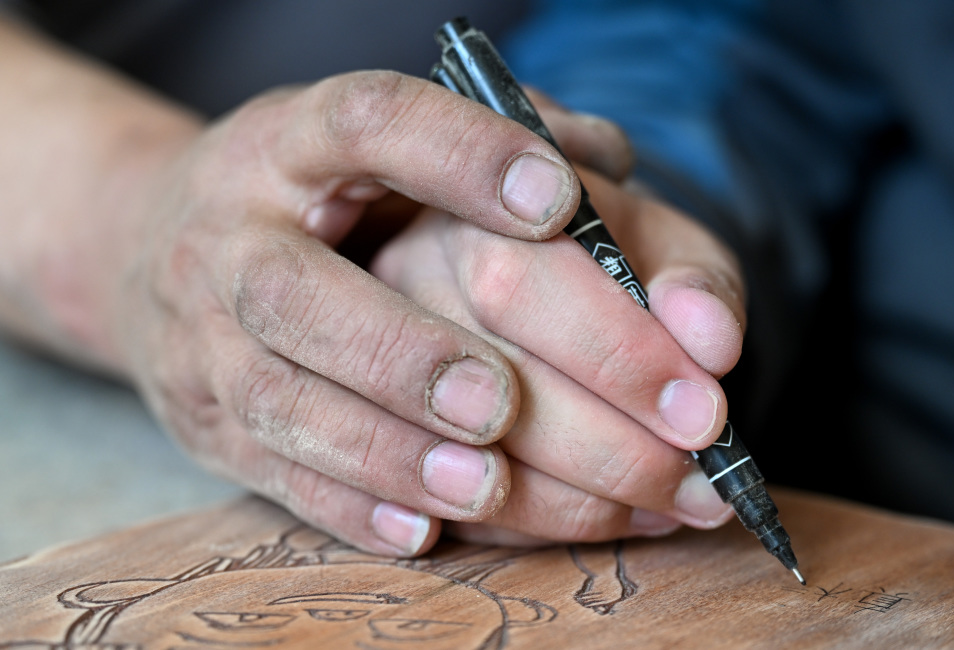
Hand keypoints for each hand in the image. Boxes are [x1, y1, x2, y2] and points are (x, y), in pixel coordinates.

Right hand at [109, 72, 621, 556]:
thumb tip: (603, 157)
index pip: (367, 123)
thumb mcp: (377, 143)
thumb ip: (493, 134)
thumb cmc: (310, 194)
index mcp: (289, 143)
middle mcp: (230, 237)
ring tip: (484, 484)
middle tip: (502, 399)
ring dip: (382, 449)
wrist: (152, 249)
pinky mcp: (204, 421)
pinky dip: (348, 505)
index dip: (459, 155)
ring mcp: (203, 338)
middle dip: (400, 350)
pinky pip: (267, 471)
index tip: (560, 199)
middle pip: (292, 291)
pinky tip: (424, 530)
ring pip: (275, 401)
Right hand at [371, 163, 745, 545]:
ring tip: (665, 509)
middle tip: (696, 485)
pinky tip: (601, 519)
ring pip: (459, 464)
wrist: (548, 284)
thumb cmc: (611, 267)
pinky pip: (437, 511)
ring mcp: (370, 371)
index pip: (522, 283)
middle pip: (489, 381)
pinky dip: (527, 533)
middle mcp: (402, 287)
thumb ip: (695, 283)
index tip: (702, 416)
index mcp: (470, 214)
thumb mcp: (665, 250)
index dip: (617, 358)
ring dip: (577, 505)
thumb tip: (709, 341)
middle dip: (611, 451)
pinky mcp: (365, 442)